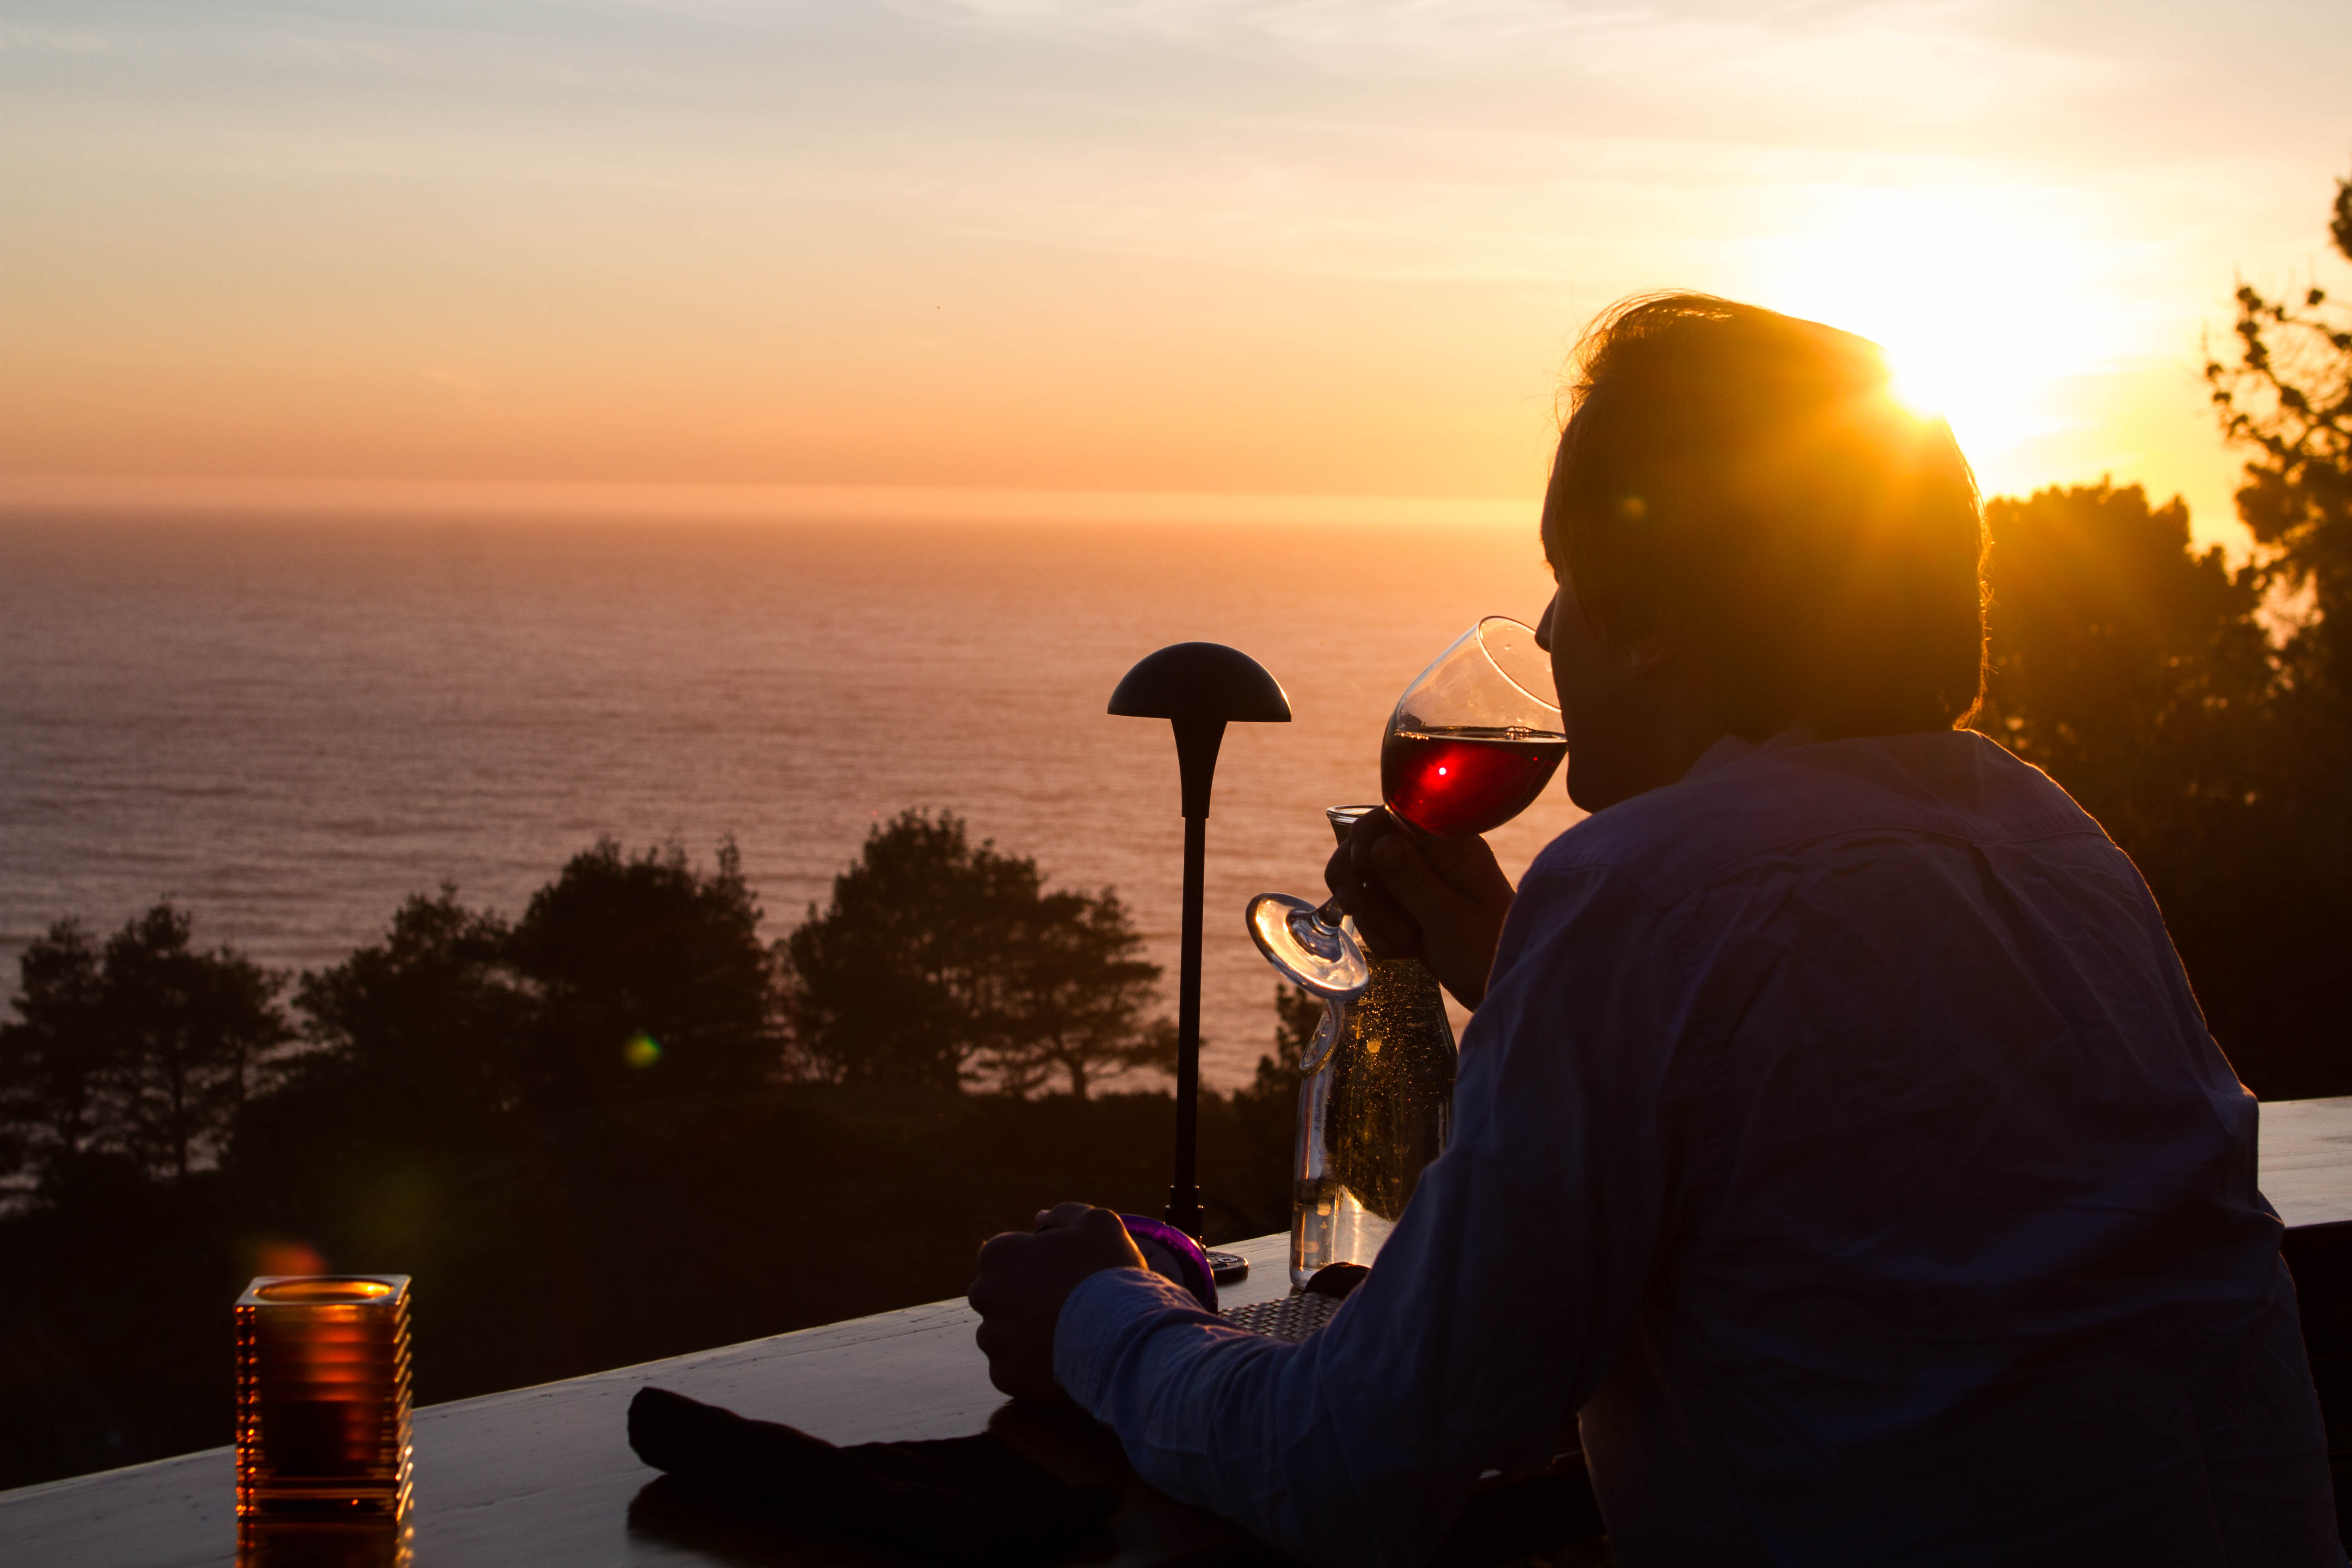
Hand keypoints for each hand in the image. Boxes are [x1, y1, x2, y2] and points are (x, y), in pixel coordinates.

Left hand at [970, 1202, 1147, 1403]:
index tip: (1063, 1274)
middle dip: (1024, 1299)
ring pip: (1004, 1334)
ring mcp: (992, 1339)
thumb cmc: (1109, 1272)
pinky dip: (1033, 1366)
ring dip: (1027, 1334)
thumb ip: (1064, 1214)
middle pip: (1000, 1295)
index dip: (1037, 1264)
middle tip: (1065, 1304)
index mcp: (998, 1254)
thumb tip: (1041, 1217)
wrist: (1122, 1337)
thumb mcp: (1098, 1223)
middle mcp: (984, 1295)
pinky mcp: (1003, 1375)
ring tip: (1067, 1334)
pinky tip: (1062, 1358)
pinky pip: (1014, 1369)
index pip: (1007, 1256)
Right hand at [1324, 810, 1515, 1007]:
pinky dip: (1382, 934)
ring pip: (1367, 885)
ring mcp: (1420, 883)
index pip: (1392, 817)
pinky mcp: (1411, 909)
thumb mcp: (1450, 920)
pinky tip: (1406, 951)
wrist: (1500, 989)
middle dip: (1360, 883)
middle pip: (1368, 849)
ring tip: (1405, 940)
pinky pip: (1376, 912)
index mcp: (1450, 847)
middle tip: (1356, 908)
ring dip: (1374, 916)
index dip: (1365, 838)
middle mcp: (1432, 858)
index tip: (1360, 870)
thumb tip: (1379, 843)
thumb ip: (1414, 880)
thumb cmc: (1488, 954)